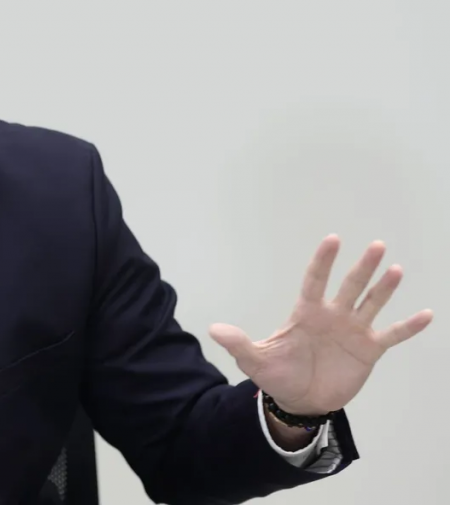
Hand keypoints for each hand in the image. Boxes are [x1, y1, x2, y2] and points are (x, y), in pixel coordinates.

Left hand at [209, 235, 432, 416]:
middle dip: (362, 267)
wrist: (300, 401)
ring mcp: (353, 331)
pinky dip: (408, 327)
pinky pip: (392, 335)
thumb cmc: (278, 375)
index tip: (333, 240)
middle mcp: (333, 316)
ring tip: (396, 269)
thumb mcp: (255, 360)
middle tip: (377, 245)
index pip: (315, 281)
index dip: (323, 262)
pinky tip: (426, 314)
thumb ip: (238, 343)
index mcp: (306, 313)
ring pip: (372, 303)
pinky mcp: (369, 350)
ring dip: (384, 288)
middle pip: (350, 286)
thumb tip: (213, 330)